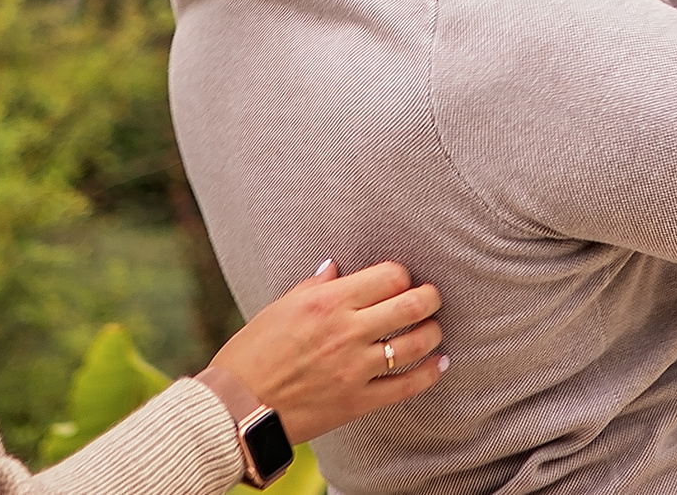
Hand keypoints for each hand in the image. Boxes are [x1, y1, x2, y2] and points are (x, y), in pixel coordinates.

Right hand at [207, 259, 444, 442]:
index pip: (388, 276)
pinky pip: (406, 387)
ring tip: (433, 328)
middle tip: (432, 297)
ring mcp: (355, 368)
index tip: (401, 280)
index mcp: (327, 302)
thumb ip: (313, 287)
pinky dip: (429, 374)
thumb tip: (334, 268)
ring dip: (433, 332)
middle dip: (430, 297)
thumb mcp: (278, 309)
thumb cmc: (251, 353)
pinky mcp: (357, 402)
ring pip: (415, 344)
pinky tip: (439, 364)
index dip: (402, 275)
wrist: (236, 408)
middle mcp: (346, 331)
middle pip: (411, 305)